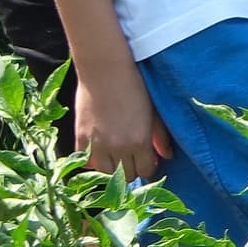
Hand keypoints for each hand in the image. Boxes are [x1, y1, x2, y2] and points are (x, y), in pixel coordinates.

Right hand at [72, 60, 170, 179]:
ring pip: (104, 173)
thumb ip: (160, 137)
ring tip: (116, 156)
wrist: (106, 70)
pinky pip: (85, 162)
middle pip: (125, 176)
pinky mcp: (80, 138)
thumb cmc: (135, 87)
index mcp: (140, 141)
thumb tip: (167, 156)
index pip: (144, 171)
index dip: (147, 168)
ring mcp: (97, 144)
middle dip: (131, 169)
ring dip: (111, 168)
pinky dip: (92, 160)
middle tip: (132, 159)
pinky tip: (99, 151)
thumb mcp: (154, 112)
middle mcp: (118, 147)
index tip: (147, 161)